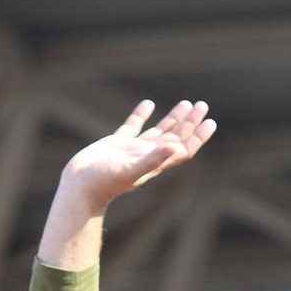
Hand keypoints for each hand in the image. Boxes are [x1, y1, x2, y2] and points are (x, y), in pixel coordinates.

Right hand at [60, 100, 215, 213]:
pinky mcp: (117, 144)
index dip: (198, 137)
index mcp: (155, 164)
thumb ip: (152, 160)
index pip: (183, 149)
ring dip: (173, 118)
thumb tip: (173, 148)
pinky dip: (141, 115)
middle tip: (202, 105)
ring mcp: (133, 150)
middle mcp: (148, 157)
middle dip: (190, 123)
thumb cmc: (104, 182)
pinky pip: (133, 126)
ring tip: (186, 103)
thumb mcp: (130, 171)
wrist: (80, 186)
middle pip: (175, 138)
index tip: (210, 122)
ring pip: (159, 132)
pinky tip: (148, 103)